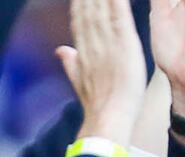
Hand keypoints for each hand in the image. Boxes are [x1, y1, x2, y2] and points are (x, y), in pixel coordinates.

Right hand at [59, 0, 147, 144]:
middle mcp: (92, 42)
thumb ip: (70, 63)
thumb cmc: (98, 105)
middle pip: (88, 9)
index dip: (79, 3)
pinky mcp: (125, 45)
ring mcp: (107, 42)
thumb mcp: (80, 81)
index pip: (80, 19)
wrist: (107, 117)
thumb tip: (60, 50)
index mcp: (83, 51)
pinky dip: (118, 3)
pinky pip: (120, 17)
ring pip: (102, 9)